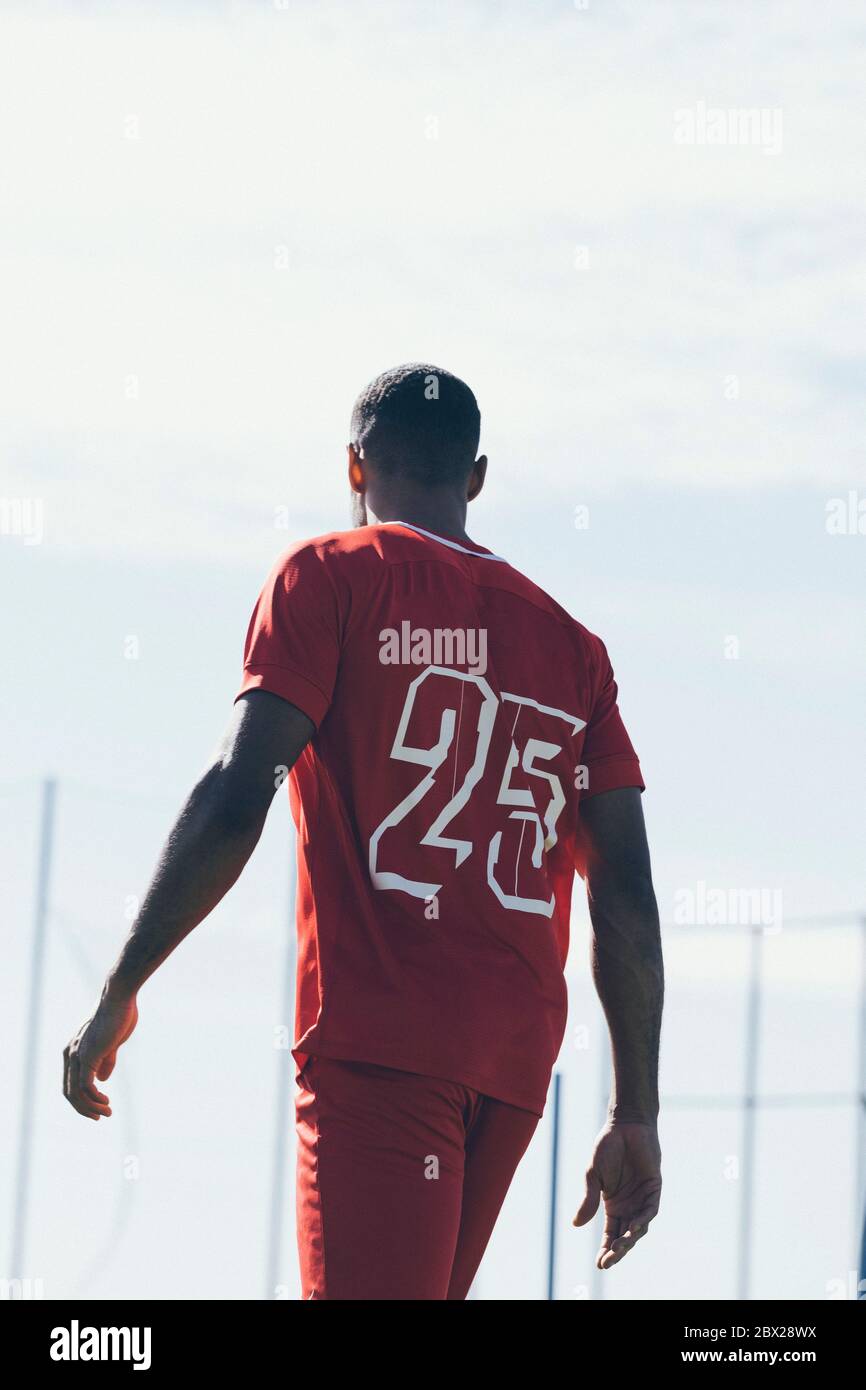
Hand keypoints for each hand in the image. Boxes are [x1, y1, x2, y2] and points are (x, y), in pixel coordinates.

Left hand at [63, 986, 138, 1119]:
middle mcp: (70, 1054)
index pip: (70, 1083)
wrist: (119, 998)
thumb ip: (106, 1060)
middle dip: (83, 1108)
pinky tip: (106, 1102)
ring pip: (75, 1093)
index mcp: (73, 1050)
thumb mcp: (111, 1042)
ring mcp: (77, 1056)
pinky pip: (86, 1086)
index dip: (82, 1099)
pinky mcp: (87, 1056)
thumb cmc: (118, 1016)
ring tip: (106, 1113)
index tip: (99, 1106)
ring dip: (90, 1108)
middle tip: (100, 1117)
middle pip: (69, 1092)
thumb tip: (102, 1079)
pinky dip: (94, 1099)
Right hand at [573, 1120, 661, 1268]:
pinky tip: (632, 1228)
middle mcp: (629, 1206)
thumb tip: (575, 1225)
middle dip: (617, 1251)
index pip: (610, 1234)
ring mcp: (642, 1199)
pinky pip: (649, 1210)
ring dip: (629, 1239)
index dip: (605, 1250)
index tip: (599, 1264)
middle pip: (624, 1236)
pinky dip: (642, 1221)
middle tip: (608, 1262)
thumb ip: (588, 1199)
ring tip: (618, 1248)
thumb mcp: (593, 1175)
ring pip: (638, 1227)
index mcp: (613, 1205)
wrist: (625, 1126)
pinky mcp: (653, 1189)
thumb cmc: (608, 1147)